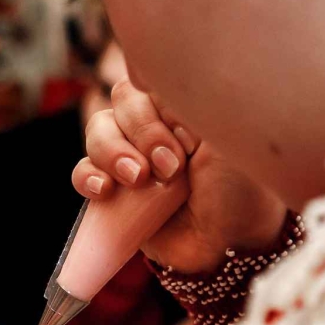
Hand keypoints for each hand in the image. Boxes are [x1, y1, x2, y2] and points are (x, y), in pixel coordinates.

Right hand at [73, 81, 288, 273]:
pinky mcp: (114, 193)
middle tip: (172, 166)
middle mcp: (155, 127)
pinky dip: (88, 177)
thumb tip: (148, 84)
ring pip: (96, 132)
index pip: (149, 80)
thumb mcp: (228, 133)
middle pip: (120, 103)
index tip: (189, 138)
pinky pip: (82, 172)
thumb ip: (190, 101)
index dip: (159, 106)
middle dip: (142, 132)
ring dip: (114, 152)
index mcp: (182, 106)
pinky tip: (107, 191)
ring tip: (139, 180)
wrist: (231, 245)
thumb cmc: (242, 189)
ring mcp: (131, 159)